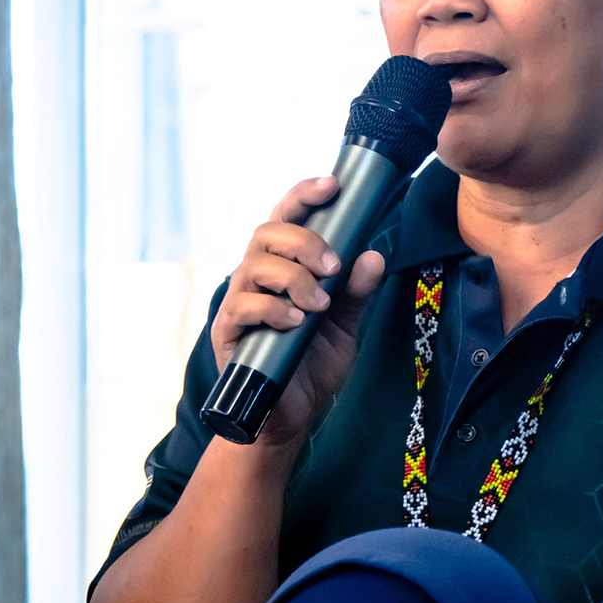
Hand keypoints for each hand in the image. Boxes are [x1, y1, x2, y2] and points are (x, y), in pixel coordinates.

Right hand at [209, 175, 386, 446]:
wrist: (291, 419)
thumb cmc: (313, 366)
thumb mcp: (346, 327)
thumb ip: (356, 293)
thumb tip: (374, 256)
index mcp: (286, 266)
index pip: (288, 216)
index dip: (305, 194)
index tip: (333, 184)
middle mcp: (258, 276)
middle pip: (268, 232)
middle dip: (305, 241)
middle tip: (334, 266)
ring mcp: (240, 301)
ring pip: (255, 265)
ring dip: (294, 278)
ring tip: (319, 304)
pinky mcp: (228, 331)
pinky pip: (243, 306)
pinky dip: (273, 309)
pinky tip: (295, 322)